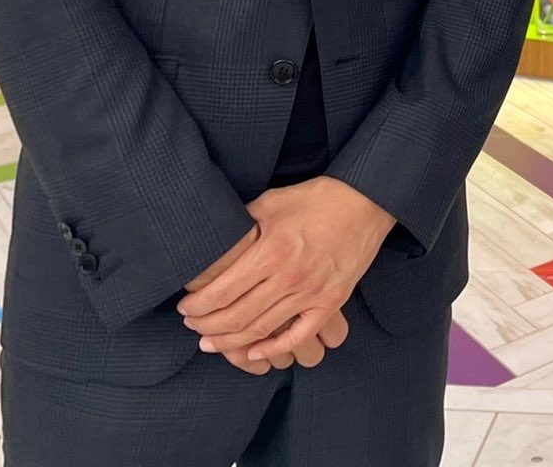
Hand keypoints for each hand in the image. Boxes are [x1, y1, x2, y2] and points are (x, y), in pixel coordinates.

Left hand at [177, 177, 394, 365]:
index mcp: (271, 252)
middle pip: (236, 316)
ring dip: (231, 342)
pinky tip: (256, 353)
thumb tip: (216, 236)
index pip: (221, 292)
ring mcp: (312, 292)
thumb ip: (243, 221)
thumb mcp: (274, 201)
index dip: (196, 306)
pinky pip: (299, 334)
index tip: (185, 308)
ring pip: (262, 330)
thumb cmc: (319, 198)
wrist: (368, 201)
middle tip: (193, 327)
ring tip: (211, 344)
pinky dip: (275, 348)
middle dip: (207, 327)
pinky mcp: (331, 301)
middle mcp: (288, 277)